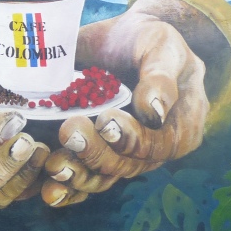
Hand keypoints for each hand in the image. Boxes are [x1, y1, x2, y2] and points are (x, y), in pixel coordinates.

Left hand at [40, 11, 208, 206]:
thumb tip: (154, 112)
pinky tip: (49, 191)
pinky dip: (68, 188)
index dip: (130, 136)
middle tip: (69, 131)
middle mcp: (155, 151)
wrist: (126, 39)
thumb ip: (161, 77)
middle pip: (126, 163)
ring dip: (78, 176)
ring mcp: (126, 157)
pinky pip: (86, 178)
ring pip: (103, 176)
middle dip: (96, 151)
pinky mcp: (99, 156)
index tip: (105, 120)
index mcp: (181, 129)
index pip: (156, 143)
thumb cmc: (151, 39)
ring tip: (55, 165)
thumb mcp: (163, 46)